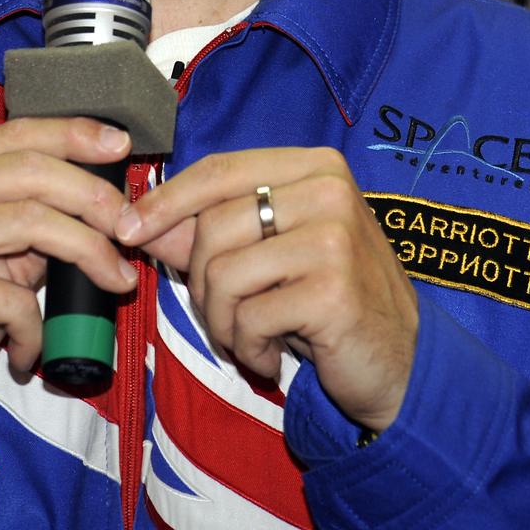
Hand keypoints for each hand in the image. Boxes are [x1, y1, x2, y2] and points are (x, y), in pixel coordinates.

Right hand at [0, 117, 135, 486]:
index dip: (74, 134)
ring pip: (34, 221)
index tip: (121, 145)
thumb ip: (30, 223)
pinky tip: (29, 350)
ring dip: (89, 252)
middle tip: (132, 226)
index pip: (16, 135)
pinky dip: (36, 328)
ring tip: (117, 281)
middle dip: (95, 195)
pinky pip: (17, 297)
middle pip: (31, 170)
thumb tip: (101, 202)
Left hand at [115, 147, 416, 432]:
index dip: (167, 199)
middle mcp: (329, 190)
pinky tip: (271, 357)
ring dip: (222, 321)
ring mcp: (335, 238)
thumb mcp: (271, 255)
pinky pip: (248, 317)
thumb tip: (138, 219)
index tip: (128, 228)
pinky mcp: (333, 291)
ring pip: (223, 272)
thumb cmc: (328, 300)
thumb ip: (209, 232)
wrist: (400, 363)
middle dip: (200, 280)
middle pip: (214, 224)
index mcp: (315, 166)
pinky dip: (246, 348)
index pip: (221, 170)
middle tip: (223, 316)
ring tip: (248, 338)